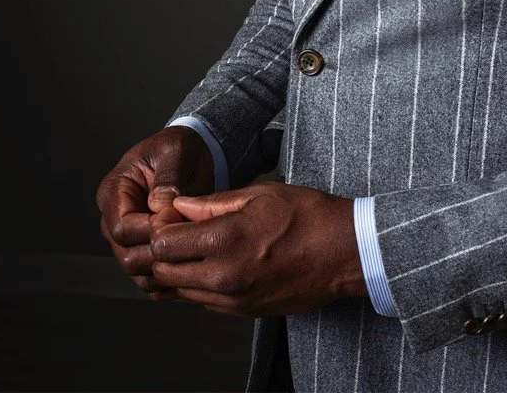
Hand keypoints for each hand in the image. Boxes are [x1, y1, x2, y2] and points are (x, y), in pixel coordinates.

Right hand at [96, 126, 214, 297]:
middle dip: (159, 252)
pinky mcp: (145, 252)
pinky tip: (191, 266)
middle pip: (127, 256)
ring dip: (166, 269)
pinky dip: (169, 279)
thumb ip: (168, 178)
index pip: (122, 228)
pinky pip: (151, 279)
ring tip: (194, 253)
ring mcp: (129, 240)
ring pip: (138, 273)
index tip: (178, 221)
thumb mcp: (175, 150)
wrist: (191, 156)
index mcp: (114, 193)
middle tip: (190, 240)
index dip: (150, 231)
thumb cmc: (178, 148)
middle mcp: (115, 220)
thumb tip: (160, 207)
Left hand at [149, 181, 365, 315]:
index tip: (174, 214)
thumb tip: (181, 206)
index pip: (162, 244)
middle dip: (165, 249)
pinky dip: (201, 283)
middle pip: (164, 271)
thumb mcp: (260, 194)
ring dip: (181, 268)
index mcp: (225, 242)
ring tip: (201, 244)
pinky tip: (220, 261)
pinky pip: (204, 301)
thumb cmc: (309, 216)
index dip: (162, 226)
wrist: (345, 252)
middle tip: (182, 229)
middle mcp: (223, 277)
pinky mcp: (244, 312)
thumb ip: (213, 203)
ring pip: (181, 290)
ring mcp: (233, 300)